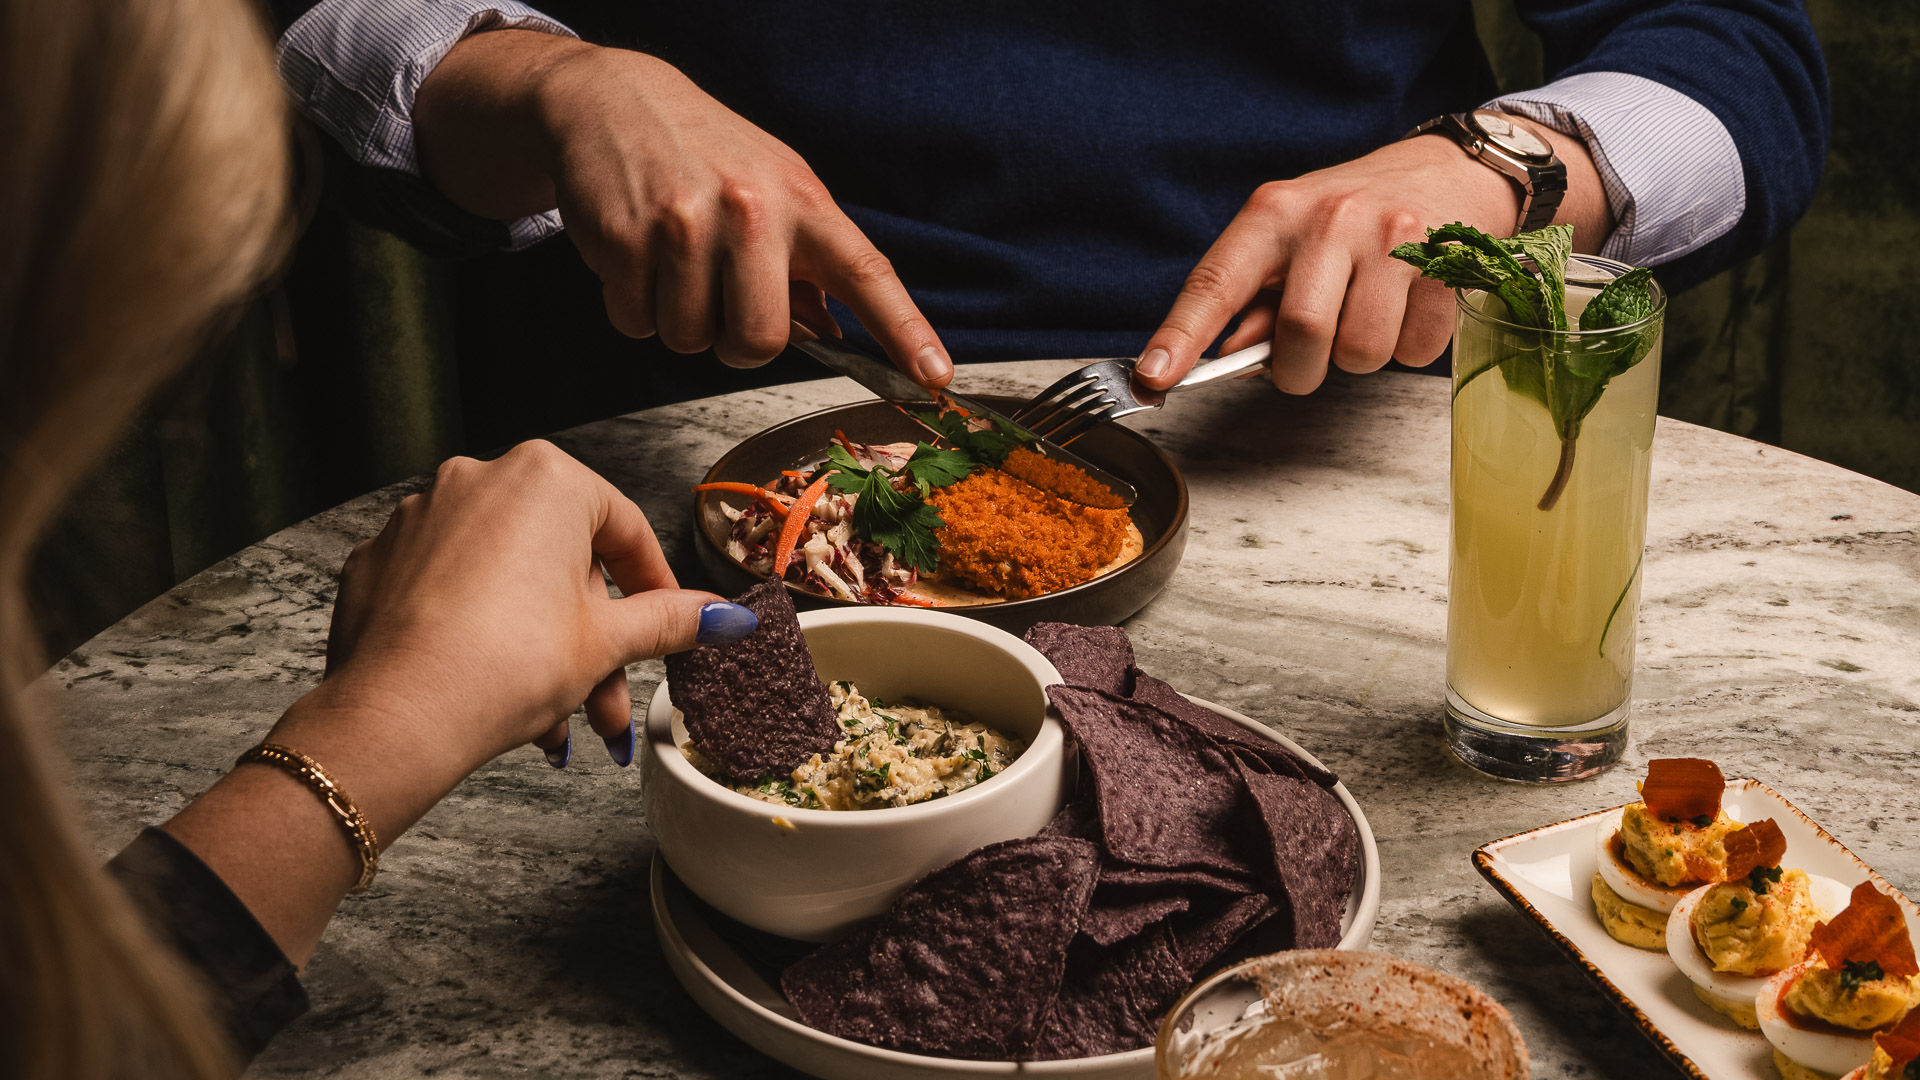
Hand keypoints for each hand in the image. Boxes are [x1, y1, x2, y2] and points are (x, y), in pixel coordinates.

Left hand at [316, 439, 734, 775]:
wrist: (401, 716)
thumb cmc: (505, 664)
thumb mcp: (608, 642)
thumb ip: (671, 620)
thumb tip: (727, 615)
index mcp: (545, 479)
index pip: (624, 527)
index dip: (653, 586)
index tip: (664, 626)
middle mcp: (478, 480)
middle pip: (562, 561)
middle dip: (590, 639)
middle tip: (607, 699)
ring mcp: (421, 518)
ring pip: (507, 582)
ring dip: (540, 648)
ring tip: (556, 719)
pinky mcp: (381, 562)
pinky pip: (450, 592)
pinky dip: (479, 633)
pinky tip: (495, 691)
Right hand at [415, 32, 952, 384]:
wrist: (611, 101)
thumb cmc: (706, 155)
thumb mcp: (774, 188)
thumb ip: (808, 262)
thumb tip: (834, 334)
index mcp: (801, 201)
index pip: (866, 273)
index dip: (905, 330)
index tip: (935, 375)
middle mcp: (751, 210)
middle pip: (759, 342)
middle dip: (735, 342)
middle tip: (721, 300)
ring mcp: (684, 224)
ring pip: (690, 340)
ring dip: (678, 321)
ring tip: (673, 263)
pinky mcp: (624, 239)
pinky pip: (635, 324)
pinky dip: (633, 307)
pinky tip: (636, 257)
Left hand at [1135, 118, 1611, 394]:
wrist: (1448, 170)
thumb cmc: (1354, 214)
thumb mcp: (1291, 240)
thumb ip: (1255, 300)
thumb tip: (1223, 357)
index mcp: (1274, 213)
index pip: (1216, 282)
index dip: (1181, 336)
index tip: (1152, 378)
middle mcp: (1329, 218)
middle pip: (1299, 331)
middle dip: (1300, 369)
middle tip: (1307, 360)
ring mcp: (1390, 236)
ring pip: (1359, 349)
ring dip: (1358, 360)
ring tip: (1365, 321)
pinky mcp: (1443, 260)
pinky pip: (1414, 347)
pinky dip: (1408, 349)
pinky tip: (1406, 311)